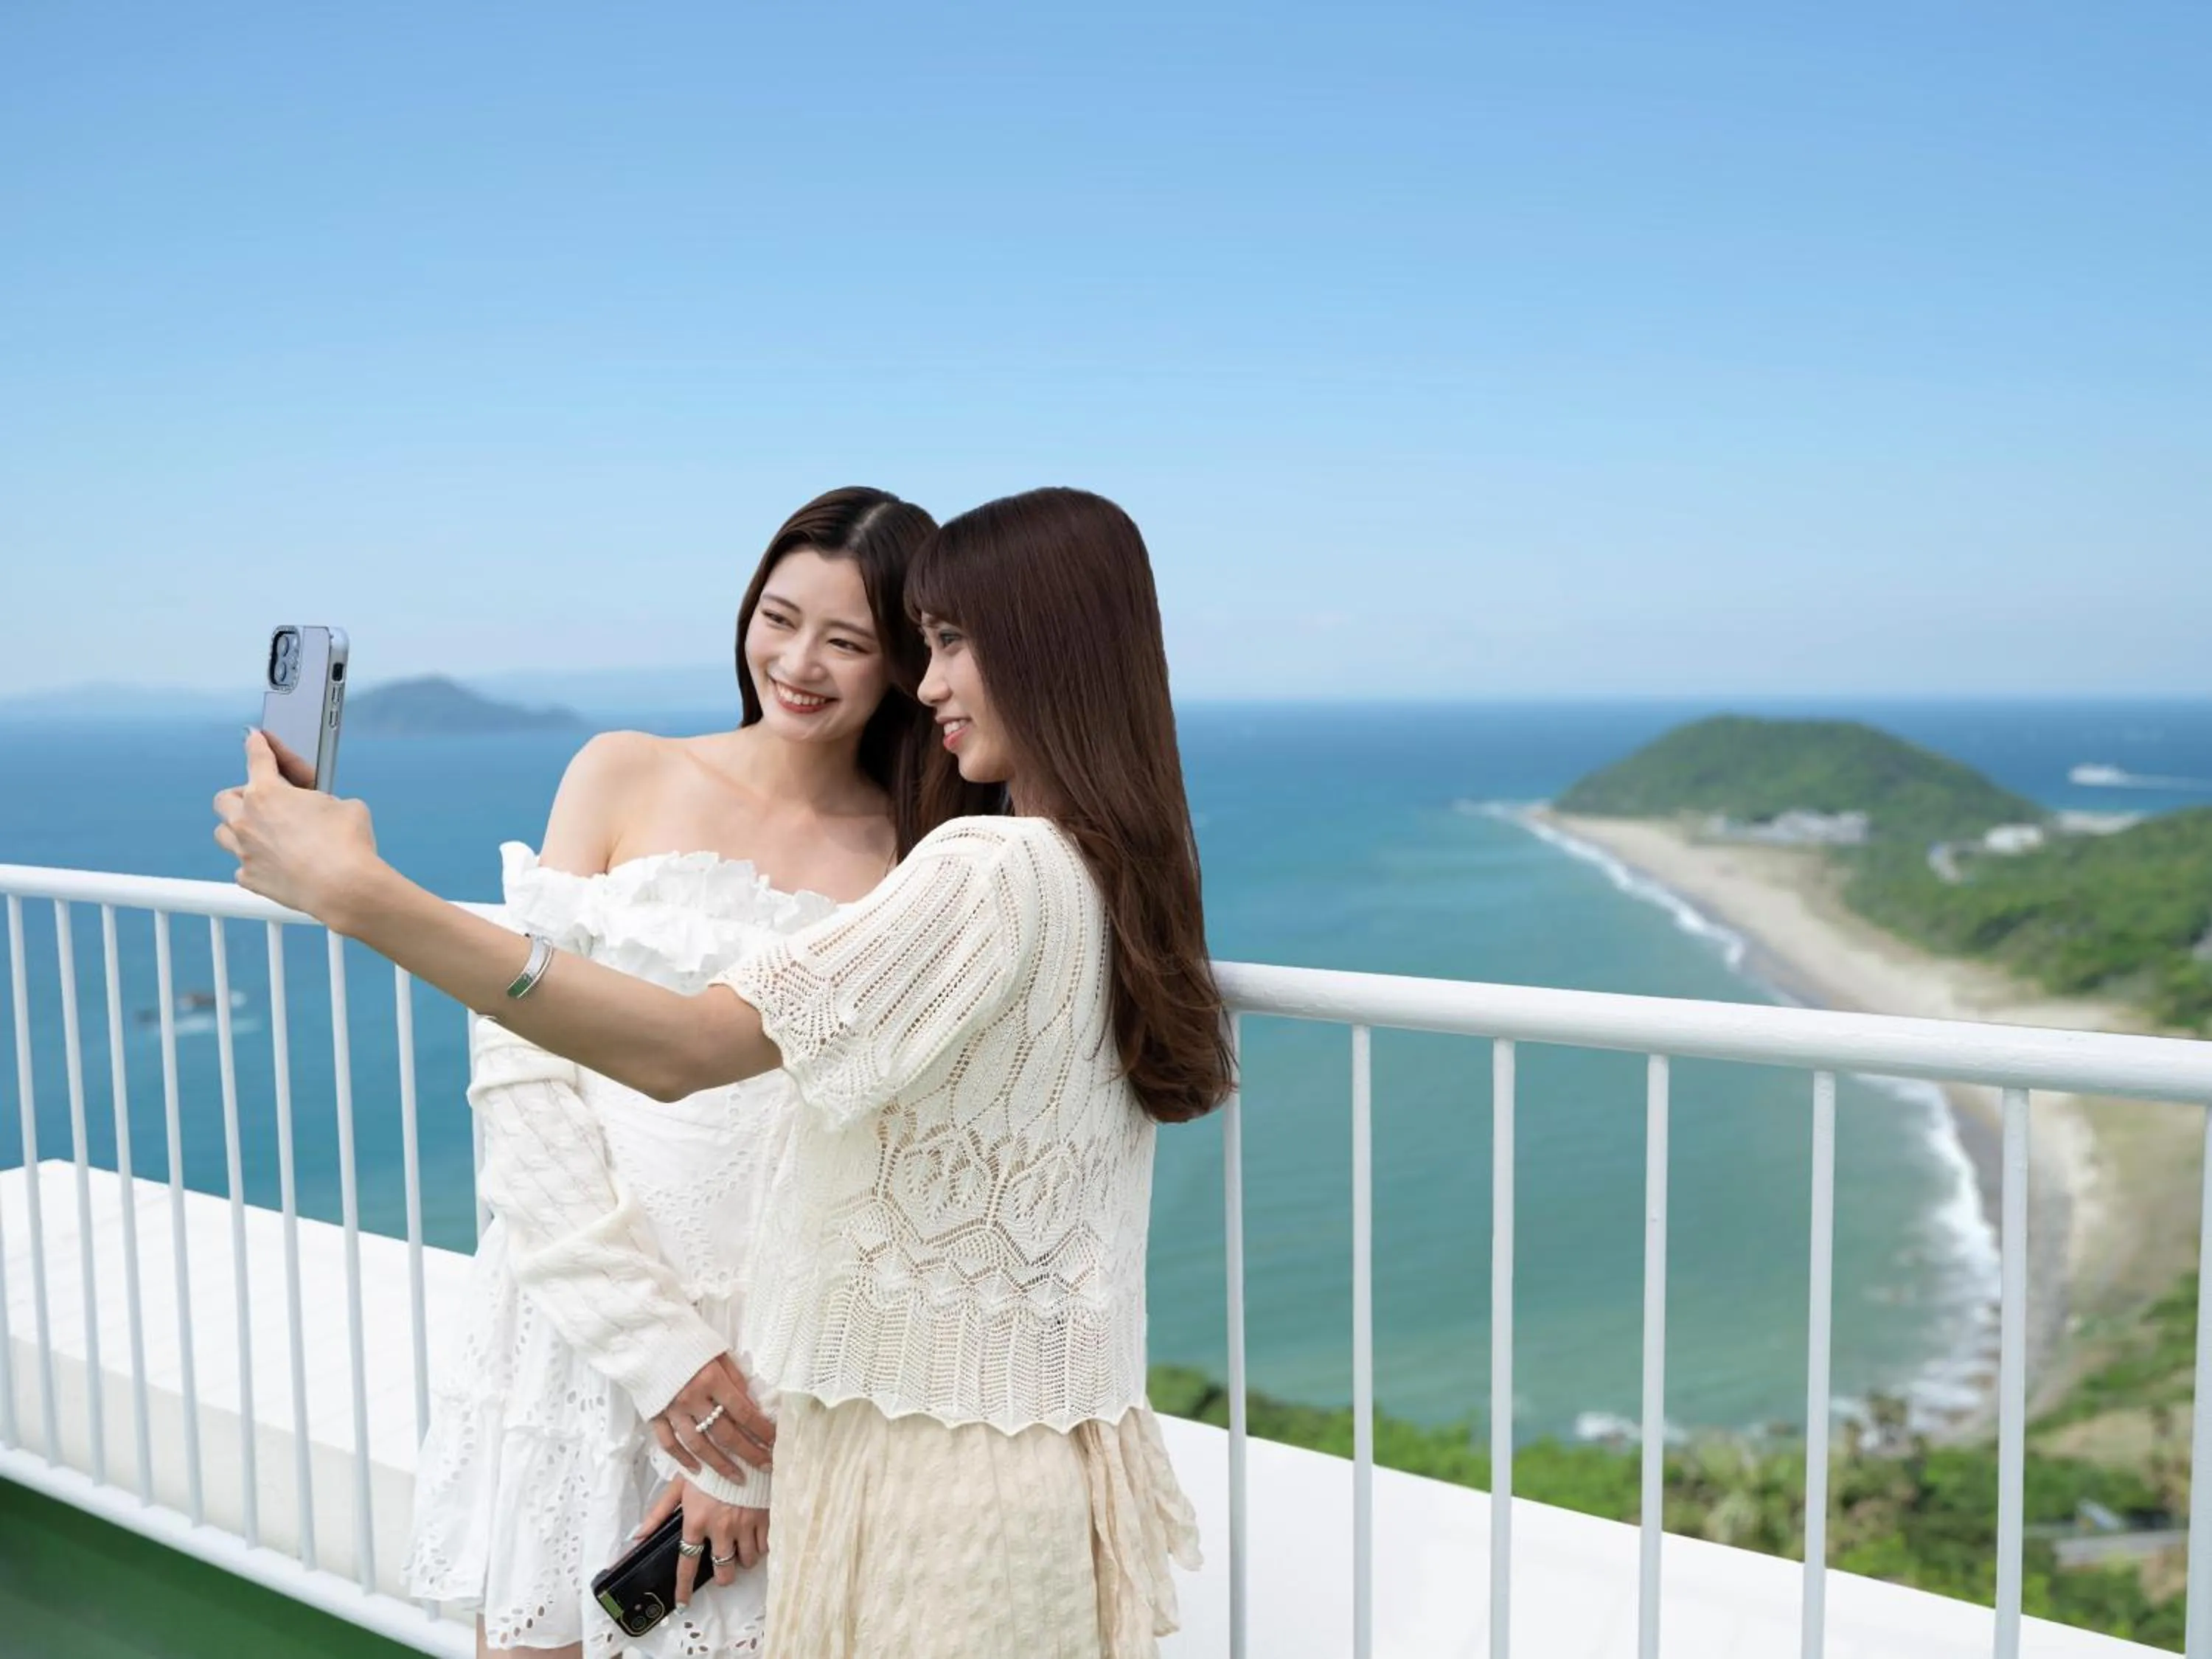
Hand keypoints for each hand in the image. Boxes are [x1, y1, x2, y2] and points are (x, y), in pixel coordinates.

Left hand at [213, 731, 381, 925]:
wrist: (344, 887)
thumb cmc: (348, 842)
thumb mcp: (345, 806)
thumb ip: (323, 801)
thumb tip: (322, 811)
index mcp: (268, 793)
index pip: (257, 757)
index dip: (256, 743)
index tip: (253, 737)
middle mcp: (247, 819)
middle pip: (224, 798)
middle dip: (240, 795)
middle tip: (259, 800)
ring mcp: (244, 851)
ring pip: (222, 834)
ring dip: (237, 829)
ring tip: (259, 833)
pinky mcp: (250, 879)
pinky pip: (241, 867)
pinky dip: (253, 863)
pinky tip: (272, 864)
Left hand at [633, 1476, 768, 1606]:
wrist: (741, 1443)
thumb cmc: (708, 1463)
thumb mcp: (680, 1484)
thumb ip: (659, 1512)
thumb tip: (637, 1536)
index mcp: (696, 1521)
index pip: (687, 1563)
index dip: (684, 1587)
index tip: (683, 1603)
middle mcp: (720, 1528)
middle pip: (723, 1570)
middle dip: (724, 1576)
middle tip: (724, 1567)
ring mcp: (744, 1524)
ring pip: (747, 1561)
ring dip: (743, 1560)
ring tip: (741, 1548)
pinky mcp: (765, 1517)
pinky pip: (764, 1546)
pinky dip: (760, 1546)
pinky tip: (755, 1537)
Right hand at [649, 1353, 775, 1482]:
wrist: (648, 1337)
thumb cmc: (689, 1342)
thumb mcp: (719, 1352)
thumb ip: (735, 1378)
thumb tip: (751, 1404)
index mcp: (711, 1379)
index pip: (743, 1412)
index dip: (761, 1430)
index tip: (775, 1443)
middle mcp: (692, 1398)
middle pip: (725, 1433)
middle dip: (748, 1453)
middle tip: (766, 1466)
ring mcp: (672, 1410)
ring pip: (699, 1445)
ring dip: (720, 1465)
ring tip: (737, 1478)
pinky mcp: (654, 1416)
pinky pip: (669, 1444)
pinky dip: (683, 1460)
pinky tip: (698, 1471)